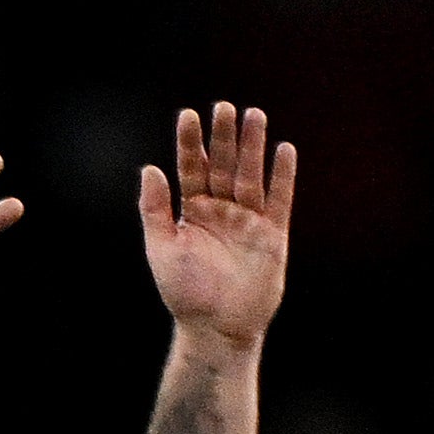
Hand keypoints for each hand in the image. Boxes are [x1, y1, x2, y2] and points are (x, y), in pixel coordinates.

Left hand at [140, 102, 293, 350]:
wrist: (217, 327)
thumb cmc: (185, 292)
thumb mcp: (161, 249)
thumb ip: (154, 209)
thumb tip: (149, 168)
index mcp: (193, 212)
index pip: (191, 169)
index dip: (190, 143)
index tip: (188, 115)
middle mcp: (221, 210)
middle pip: (224, 166)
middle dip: (224, 137)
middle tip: (224, 107)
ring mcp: (249, 219)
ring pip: (251, 175)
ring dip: (253, 147)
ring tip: (254, 115)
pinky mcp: (273, 233)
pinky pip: (280, 198)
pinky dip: (283, 176)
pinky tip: (284, 150)